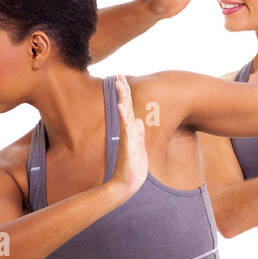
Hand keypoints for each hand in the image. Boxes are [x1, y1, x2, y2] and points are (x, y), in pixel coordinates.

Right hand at [111, 76, 147, 198]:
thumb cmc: (133, 168)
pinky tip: (122, 107)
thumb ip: (138, 134)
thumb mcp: (139, 147)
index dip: (126, 93)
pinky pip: (126, 129)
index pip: (128, 108)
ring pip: (125, 114)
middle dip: (122, 90)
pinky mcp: (128, 146)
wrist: (127, 184)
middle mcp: (127, 132)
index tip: (121, 79)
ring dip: (122, 98)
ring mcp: (127, 138)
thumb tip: (139, 121)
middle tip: (118, 74)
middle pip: (125, 106)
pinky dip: (124, 117)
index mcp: (131, 131)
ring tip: (119, 84)